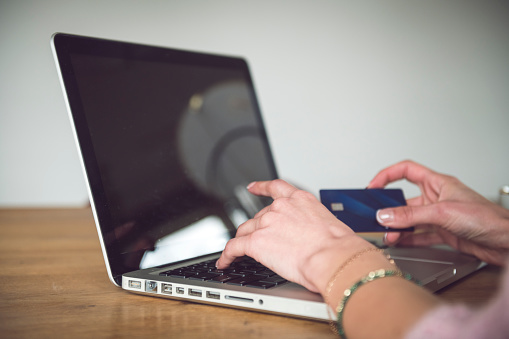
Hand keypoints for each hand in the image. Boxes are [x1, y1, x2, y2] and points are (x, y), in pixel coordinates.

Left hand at [216, 179, 371, 292]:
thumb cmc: (338, 247)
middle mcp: (281, 207)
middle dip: (257, 228)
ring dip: (242, 241)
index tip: (252, 187)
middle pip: (259, 216)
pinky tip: (224, 262)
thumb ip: (314, 226)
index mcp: (300, 200)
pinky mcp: (256, 241)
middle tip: (257, 240)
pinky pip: (234, 247)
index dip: (261, 187)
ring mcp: (267, 222)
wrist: (332, 256)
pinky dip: (227, 255)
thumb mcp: (329, 226)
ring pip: (246, 230)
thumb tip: (314, 238)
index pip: (276, 188)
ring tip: (235, 253)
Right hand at [368, 160, 508, 264]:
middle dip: (389, 208)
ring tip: (388, 234)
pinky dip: (407, 239)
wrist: (506, 242)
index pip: (407, 171)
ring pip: (410, 220)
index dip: (388, 175)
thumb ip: (411, 215)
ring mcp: (439, 217)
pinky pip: (419, 235)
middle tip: (376, 216)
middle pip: (405, 200)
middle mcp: (437, 198)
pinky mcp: (443, 233)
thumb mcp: (442, 212)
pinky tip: (399, 242)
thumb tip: (386, 215)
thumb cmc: (487, 218)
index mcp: (438, 183)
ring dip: (398, 227)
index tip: (373, 187)